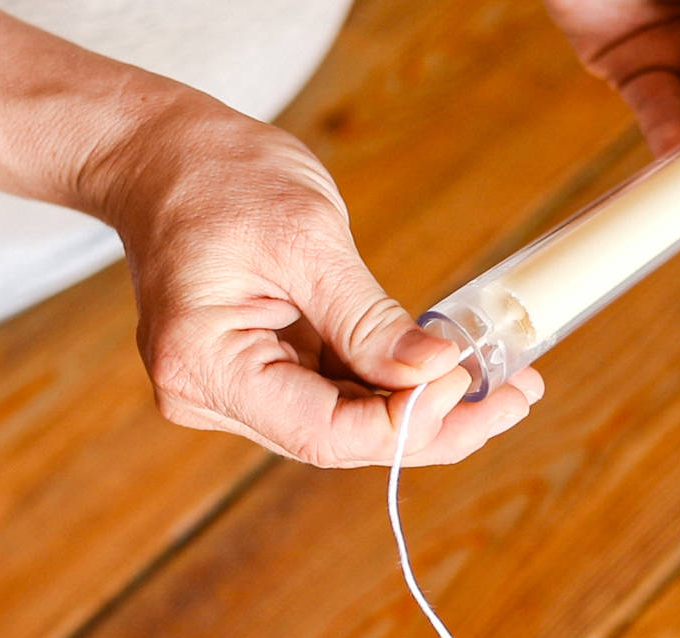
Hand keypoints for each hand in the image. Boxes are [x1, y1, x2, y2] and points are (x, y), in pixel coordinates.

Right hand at [88, 94, 542, 467]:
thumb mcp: (306, 237)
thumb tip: (437, 372)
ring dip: (425, 407)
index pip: (322, 431)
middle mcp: (210, 394)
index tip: (468, 380)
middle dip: (432, 423)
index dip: (405, 420)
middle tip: (513, 400)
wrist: (166, 158)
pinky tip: (453, 371)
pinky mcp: (259, 371)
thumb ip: (368, 318)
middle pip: (341, 438)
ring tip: (503, 386)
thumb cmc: (221, 177)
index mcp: (205, 365)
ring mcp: (233, 388)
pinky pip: (338, 392)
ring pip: (347, 422)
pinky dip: (395, 383)